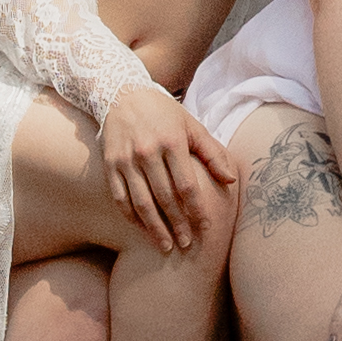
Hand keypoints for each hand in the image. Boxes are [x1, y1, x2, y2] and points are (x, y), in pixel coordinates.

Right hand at [97, 80, 236, 252]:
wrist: (122, 94)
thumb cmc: (164, 113)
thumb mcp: (192, 126)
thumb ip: (212, 153)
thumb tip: (231, 180)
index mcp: (172, 141)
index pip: (187, 185)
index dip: (197, 209)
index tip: (206, 228)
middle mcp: (148, 152)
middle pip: (165, 197)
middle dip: (178, 224)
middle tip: (187, 245)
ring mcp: (126, 160)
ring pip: (141, 203)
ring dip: (154, 228)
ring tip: (165, 246)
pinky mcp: (110, 165)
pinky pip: (120, 198)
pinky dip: (131, 217)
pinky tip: (143, 229)